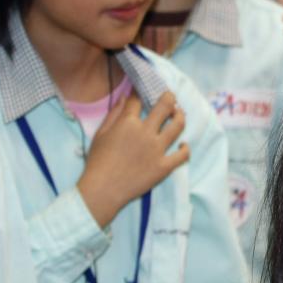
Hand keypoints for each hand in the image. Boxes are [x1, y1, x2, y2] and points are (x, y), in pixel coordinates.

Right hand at [77, 91, 187, 228]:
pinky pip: (182, 155)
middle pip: (164, 106)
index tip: (142, 91)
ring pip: (178, 125)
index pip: (138, 99)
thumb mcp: (100, 134)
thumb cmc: (97, 162)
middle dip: (169, 97)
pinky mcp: (164, 166)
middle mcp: (146, 132)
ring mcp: (157, 149)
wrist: (103, 190)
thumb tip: (125, 97)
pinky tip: (183, 145)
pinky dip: (185, 148)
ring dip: (180, 116)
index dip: (140, 92)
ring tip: (179, 113)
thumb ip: (114, 114)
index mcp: (128, 123)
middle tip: (170, 96)